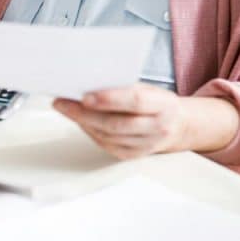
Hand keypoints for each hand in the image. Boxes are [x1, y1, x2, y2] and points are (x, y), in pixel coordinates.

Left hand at [53, 84, 239, 159]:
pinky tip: (78, 120)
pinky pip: (105, 144)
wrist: (177, 125)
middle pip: (116, 124)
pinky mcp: (132, 155)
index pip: (135, 102)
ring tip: (65, 108)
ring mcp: (145, 145)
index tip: (85, 95)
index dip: (109, 100)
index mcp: (164, 105)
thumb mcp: (148, 89)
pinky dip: (89, 131)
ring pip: (107, 136)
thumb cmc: (156, 102)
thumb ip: (123, 88)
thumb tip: (88, 85)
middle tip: (62, 102)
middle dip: (85, 113)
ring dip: (82, 122)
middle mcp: (157, 128)